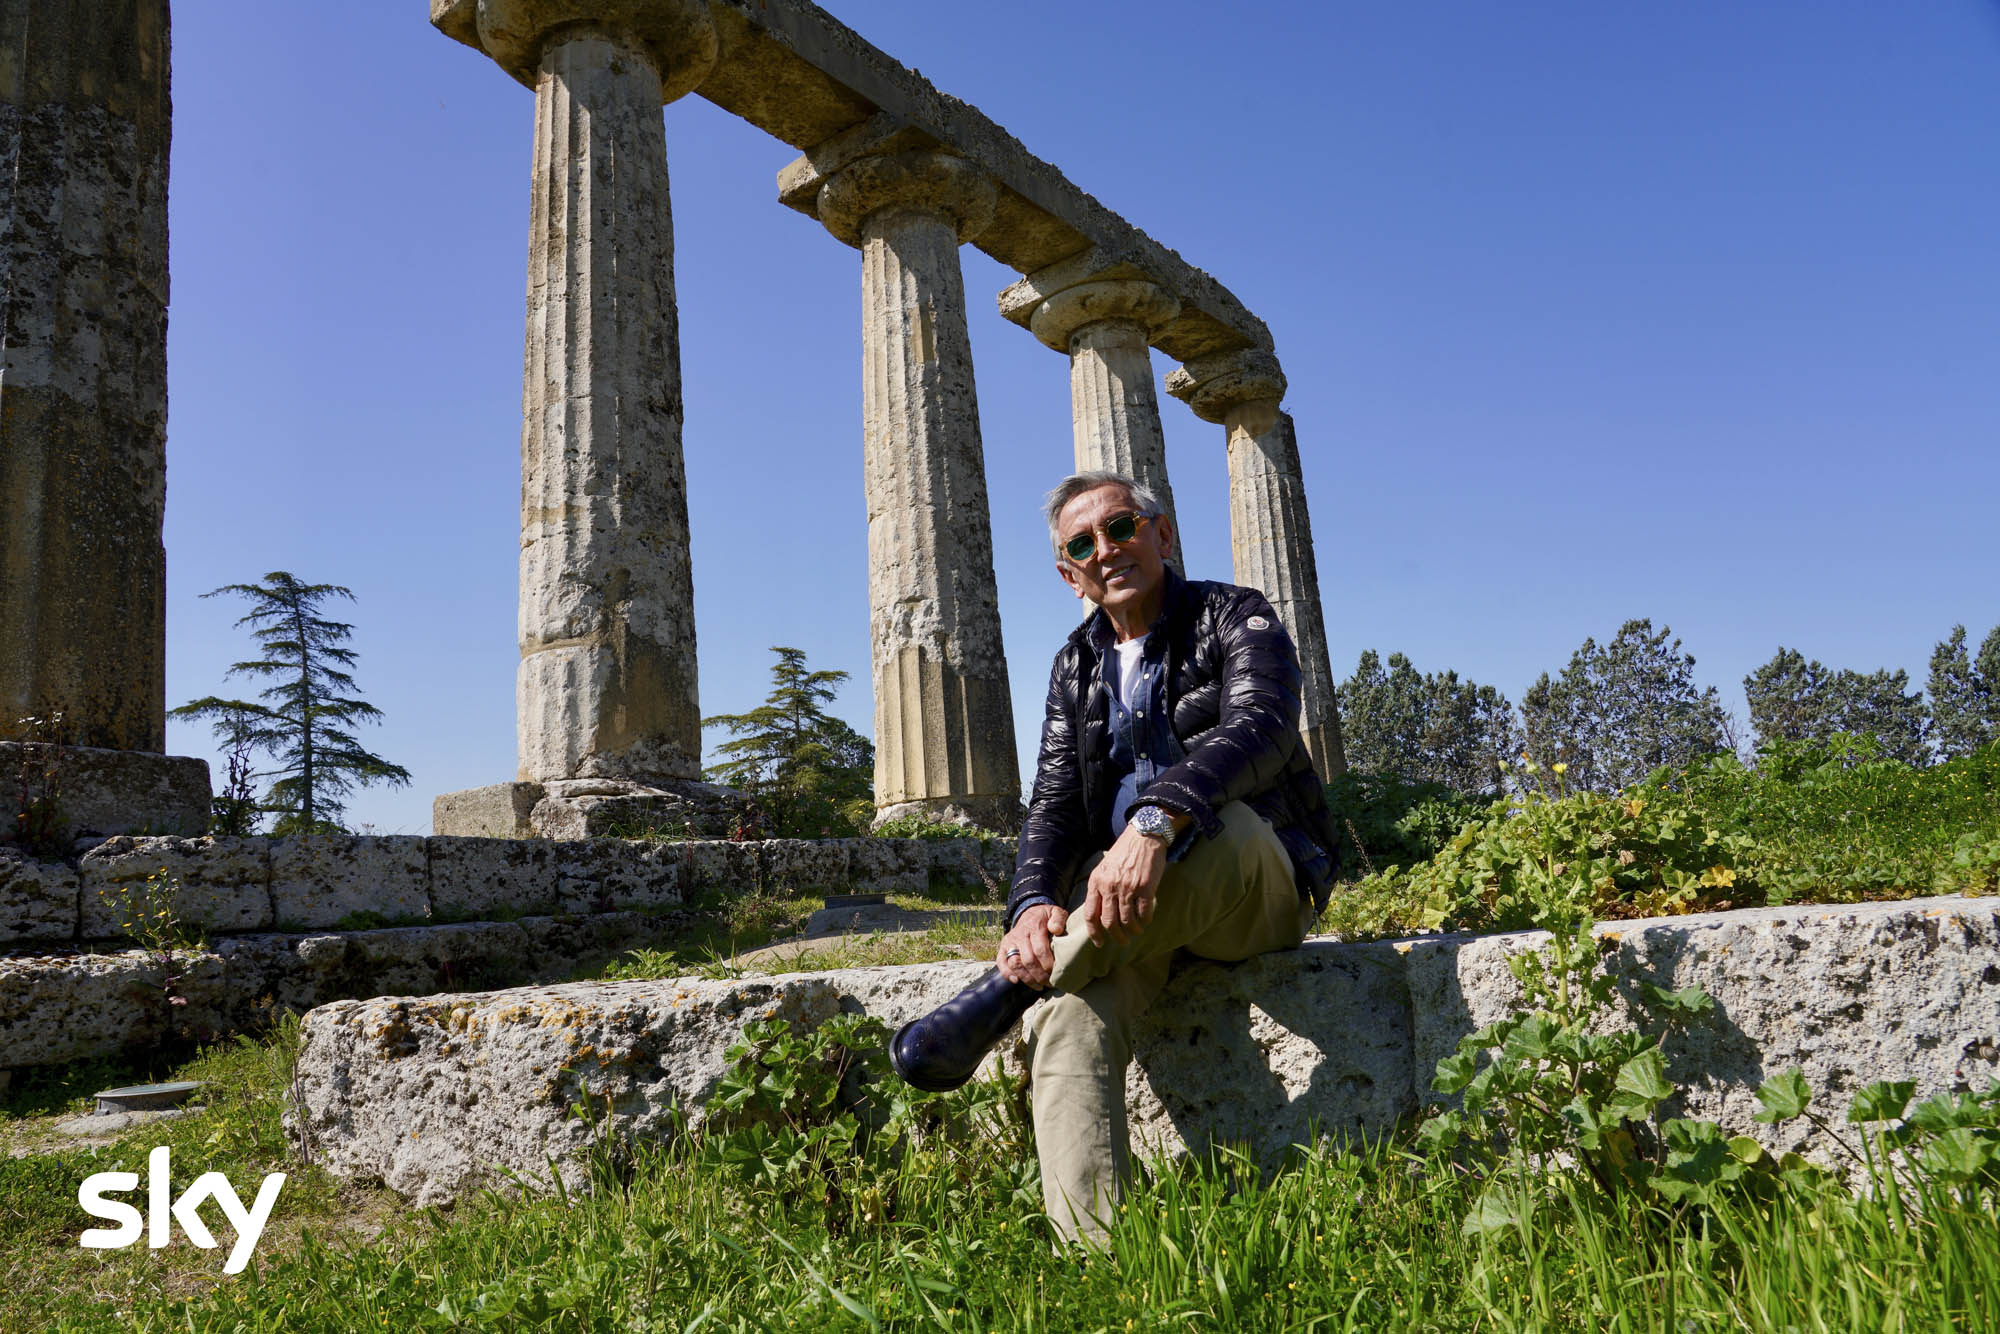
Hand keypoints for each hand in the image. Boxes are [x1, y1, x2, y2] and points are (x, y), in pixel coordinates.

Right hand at [998, 903, 1065, 988]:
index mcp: (1034, 927)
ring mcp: (1010, 942)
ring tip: (1039, 986)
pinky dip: (1007, 973)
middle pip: (1028, 960)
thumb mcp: (1055, 912)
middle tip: (1050, 983)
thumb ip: (1058, 919)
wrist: (1030, 913)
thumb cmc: (1046, 917)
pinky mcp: (1003, 947)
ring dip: (1027, 978)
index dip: (1047, 964)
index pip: (1040, 950)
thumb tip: (1056, 930)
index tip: (1056, 973)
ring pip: (1015, 964)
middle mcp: (1020, 935)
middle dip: (1040, 975)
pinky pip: (1001, 962)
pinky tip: (1017, 981)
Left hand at [1078, 825, 1168, 946]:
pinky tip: (1146, 921)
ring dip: (1132, 931)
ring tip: (1136, 931)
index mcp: (1096, 882)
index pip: (1091, 914)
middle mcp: (1109, 886)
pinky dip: (1145, 921)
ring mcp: (1127, 887)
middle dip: (1116, 937)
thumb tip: (1099, 914)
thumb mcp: (1104, 868)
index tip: (1100, 943)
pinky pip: (1143, 913)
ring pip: (1127, 921)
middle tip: (1122, 941)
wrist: (1143, 836)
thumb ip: (1100, 888)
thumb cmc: (1124, 853)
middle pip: (1109, 922)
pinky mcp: (1145, 888)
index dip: (1094, 933)